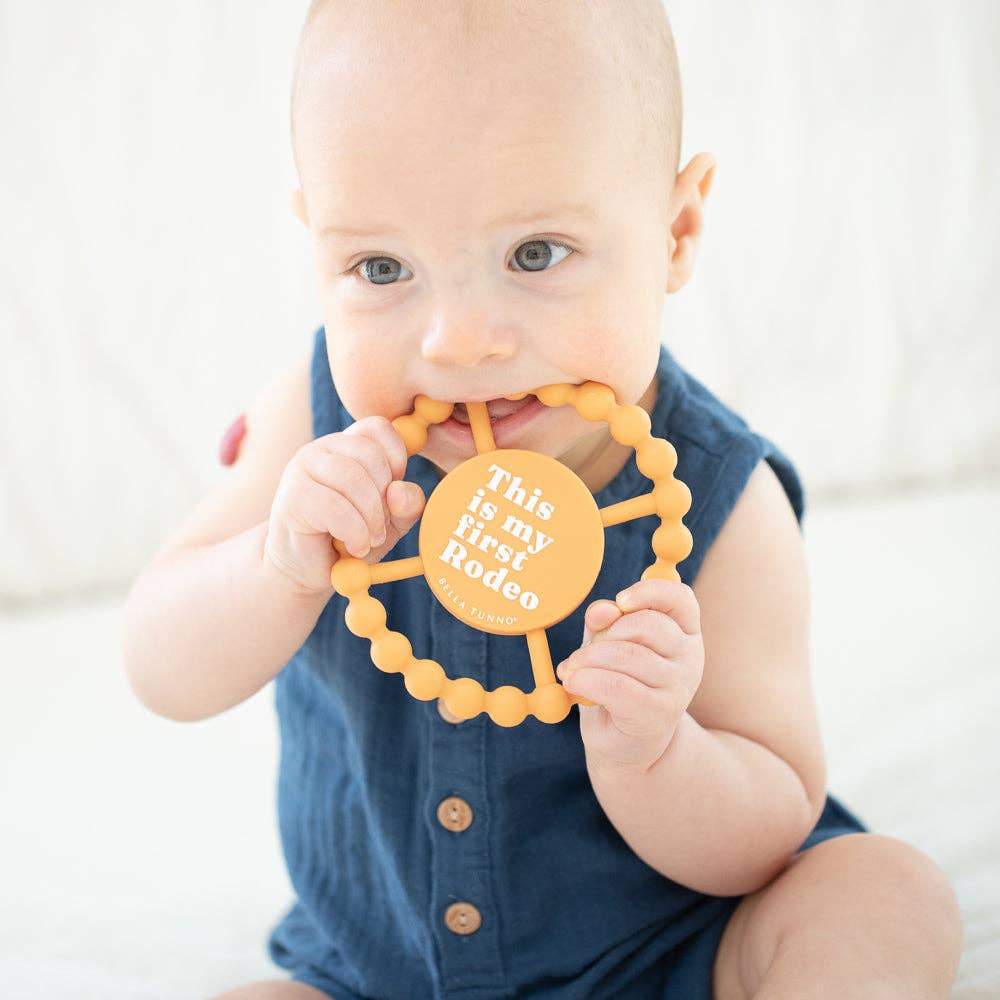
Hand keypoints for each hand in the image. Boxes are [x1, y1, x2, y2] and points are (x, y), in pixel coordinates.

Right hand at [264, 416, 425, 594]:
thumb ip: (407, 504)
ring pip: (353, 478)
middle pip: (370, 453)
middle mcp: (322, 449)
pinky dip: (355, 532)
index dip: (396, 460)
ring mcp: (303, 469)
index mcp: (347, 445)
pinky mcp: (293, 497)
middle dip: (384, 497)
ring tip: (369, 539)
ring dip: (371, 517)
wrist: (307, 570)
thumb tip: (400, 491)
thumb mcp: (390, 521)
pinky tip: (355, 546)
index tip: (391, 494)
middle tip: (380, 526)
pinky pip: (336, 507)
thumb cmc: (348, 539)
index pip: (379, 428)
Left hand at [555, 579, 703, 773]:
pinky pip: (617, 686)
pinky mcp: (659, 714)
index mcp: (683, 632)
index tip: (620, 600)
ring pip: (628, 655)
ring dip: (588, 660)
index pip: (679, 599)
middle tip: (579, 652)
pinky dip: (587, 681)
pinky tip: (574, 685)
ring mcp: (678, 687)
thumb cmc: (619, 684)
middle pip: (648, 625)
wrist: (626, 743)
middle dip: (604, 633)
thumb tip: (601, 609)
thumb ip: (605, 622)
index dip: (650, 592)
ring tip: (572, 671)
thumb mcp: (608, 644)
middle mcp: (689, 657)